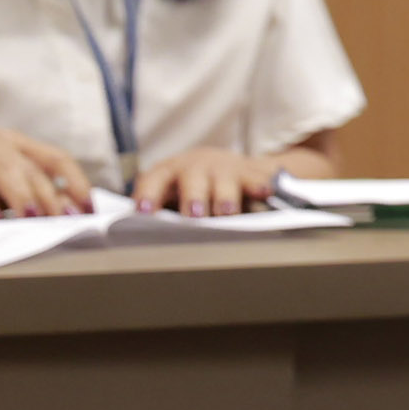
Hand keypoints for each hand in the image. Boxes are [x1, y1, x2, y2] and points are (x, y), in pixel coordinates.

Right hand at [0, 129, 91, 218]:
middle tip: (66, 224)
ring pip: (6, 173)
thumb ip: (24, 190)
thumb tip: (64, 212)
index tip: (90, 209)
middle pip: (34, 170)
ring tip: (36, 219)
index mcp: (12, 142)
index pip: (56, 158)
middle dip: (54, 199)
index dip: (76, 183)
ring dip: (24, 197)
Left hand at [134, 147, 285, 217]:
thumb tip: (149, 244)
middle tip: (194, 214)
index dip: (148, 194)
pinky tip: (265, 192)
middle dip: (193, 196)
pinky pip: (255, 178)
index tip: (144, 211)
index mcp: (168, 174)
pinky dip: (259, 185)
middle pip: (192, 179)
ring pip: (223, 180)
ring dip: (224, 196)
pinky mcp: (247, 171)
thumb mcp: (172, 196)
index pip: (153, 181)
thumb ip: (163, 214)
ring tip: (227, 212)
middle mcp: (194, 167)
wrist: (223, 165)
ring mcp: (222, 167)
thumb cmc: (190, 190)